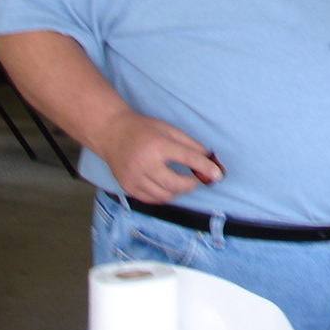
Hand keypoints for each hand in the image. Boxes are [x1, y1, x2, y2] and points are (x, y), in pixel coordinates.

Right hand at [94, 110, 223, 204]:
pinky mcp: (128, 187)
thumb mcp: (168, 129)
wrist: (111, 133)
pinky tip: (167, 187)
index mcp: (158, 145)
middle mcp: (145, 164)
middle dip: (191, 184)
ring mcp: (135, 178)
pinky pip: (151, 200)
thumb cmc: (142, 129)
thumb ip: (188, 144)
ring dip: (178, 192)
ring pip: (164, 195)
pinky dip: (163, 196)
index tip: (217, 174)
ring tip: (181, 182)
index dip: (205, 168)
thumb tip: (206, 158)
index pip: (188, 159)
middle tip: (196, 180)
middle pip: (175, 184)